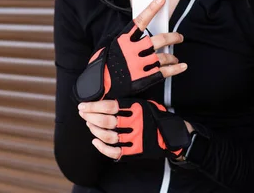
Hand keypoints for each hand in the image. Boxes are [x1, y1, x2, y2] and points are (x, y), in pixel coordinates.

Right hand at [73, 0, 187, 101]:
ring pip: (163, 57)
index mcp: (123, 40)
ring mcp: (140, 65)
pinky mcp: (144, 78)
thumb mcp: (107, 47)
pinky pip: (165, 72)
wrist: (99, 87)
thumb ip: (123, 40)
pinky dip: (176, 69)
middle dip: (172, 37)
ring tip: (176, 57)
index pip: (140, 20)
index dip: (152, 8)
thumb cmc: (102, 66)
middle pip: (159, 40)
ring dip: (173, 56)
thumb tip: (137, 33)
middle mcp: (133, 51)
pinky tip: (182, 66)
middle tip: (179, 37)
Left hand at [78, 99, 192, 160]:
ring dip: (94, 130)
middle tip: (82, 114)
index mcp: (135, 108)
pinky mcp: (134, 151)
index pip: (109, 106)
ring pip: (107, 135)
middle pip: (105, 120)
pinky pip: (113, 151)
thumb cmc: (154, 116)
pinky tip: (95, 141)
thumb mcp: (142, 103)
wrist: (171, 135)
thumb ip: (125, 103)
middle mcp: (134, 123)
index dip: (92, 106)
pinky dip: (101, 147)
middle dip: (89, 116)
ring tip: (89, 124)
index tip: (82, 106)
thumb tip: (101, 101)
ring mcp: (134, 138)